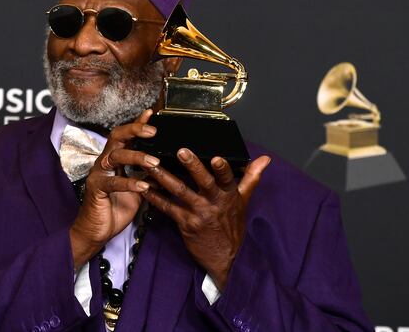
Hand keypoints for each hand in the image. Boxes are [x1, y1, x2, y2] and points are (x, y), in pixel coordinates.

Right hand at [69, 109, 160, 268]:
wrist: (97, 231)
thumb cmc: (116, 208)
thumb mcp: (138, 189)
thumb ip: (148, 176)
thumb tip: (167, 167)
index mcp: (115, 160)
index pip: (126, 136)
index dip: (137, 124)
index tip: (151, 113)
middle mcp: (105, 162)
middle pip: (117, 137)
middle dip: (134, 131)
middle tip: (153, 131)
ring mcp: (99, 174)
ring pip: (116, 155)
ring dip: (136, 157)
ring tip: (154, 163)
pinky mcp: (96, 188)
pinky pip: (113, 181)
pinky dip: (129, 182)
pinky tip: (143, 185)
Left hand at [142, 149, 270, 289]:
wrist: (226, 258)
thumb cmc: (232, 226)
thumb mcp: (244, 201)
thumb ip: (251, 177)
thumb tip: (264, 159)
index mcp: (229, 195)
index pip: (228, 179)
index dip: (223, 169)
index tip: (217, 157)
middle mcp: (214, 203)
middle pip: (204, 182)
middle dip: (193, 166)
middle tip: (181, 151)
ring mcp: (199, 213)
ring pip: (180, 191)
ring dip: (164, 177)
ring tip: (151, 164)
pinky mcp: (185, 223)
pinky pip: (168, 208)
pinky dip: (155, 198)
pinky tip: (144, 188)